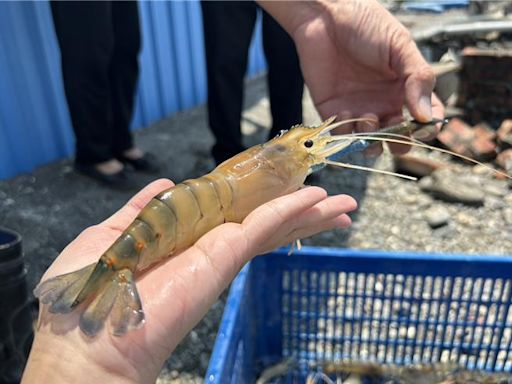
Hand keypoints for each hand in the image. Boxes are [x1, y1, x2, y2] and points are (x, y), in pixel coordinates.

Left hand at [23, 179, 356, 383]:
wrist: (86, 337)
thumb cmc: (88, 290)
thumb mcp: (112, 234)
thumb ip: (139, 209)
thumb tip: (160, 184)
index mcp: (184, 237)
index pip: (232, 214)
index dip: (259, 200)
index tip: (283, 186)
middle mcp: (210, 245)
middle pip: (263, 223)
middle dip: (300, 213)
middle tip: (333, 202)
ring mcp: (220, 253)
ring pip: (273, 227)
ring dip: (308, 214)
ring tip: (343, 206)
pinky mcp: (223, 257)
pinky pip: (262, 229)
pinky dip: (290, 212)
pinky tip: (315, 200)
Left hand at [260, 0, 444, 154]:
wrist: (326, 16)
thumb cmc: (366, 24)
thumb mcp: (400, 46)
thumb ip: (417, 78)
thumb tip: (425, 115)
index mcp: (404, 89)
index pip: (423, 118)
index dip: (427, 129)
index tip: (424, 128)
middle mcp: (383, 104)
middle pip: (396, 138)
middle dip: (398, 143)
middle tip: (393, 132)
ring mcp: (358, 109)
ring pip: (369, 142)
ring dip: (371, 139)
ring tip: (368, 118)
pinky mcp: (332, 111)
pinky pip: (341, 134)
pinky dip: (345, 131)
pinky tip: (344, 110)